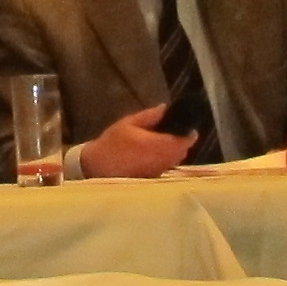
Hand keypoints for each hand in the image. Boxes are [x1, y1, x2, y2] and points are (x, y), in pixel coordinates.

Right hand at [75, 105, 193, 178]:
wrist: (98, 167)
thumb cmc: (112, 143)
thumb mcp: (128, 123)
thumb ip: (149, 116)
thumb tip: (165, 108)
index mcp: (158, 144)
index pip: (185, 140)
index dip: (189, 132)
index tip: (186, 125)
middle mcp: (163, 159)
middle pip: (183, 151)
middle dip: (181, 140)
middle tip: (172, 130)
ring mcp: (159, 171)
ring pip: (176, 159)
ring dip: (175, 150)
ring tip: (163, 141)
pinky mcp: (154, 177)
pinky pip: (167, 166)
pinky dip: (166, 158)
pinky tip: (154, 153)